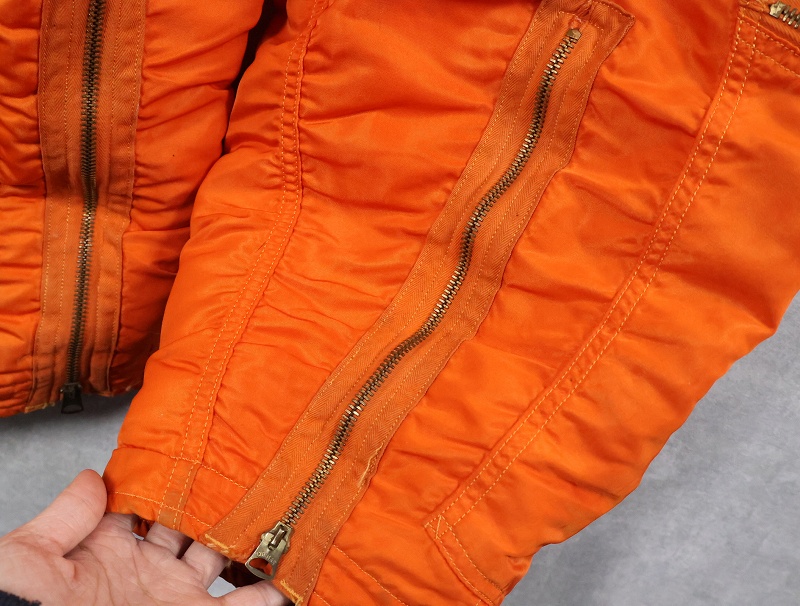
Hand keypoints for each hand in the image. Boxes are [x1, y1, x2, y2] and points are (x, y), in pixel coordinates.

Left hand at [0, 470, 289, 604]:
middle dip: (222, 505)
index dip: (176, 481)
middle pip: (196, 528)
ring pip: (225, 562)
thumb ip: (67, 515)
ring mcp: (176, 598)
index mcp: (110, 549)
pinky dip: (268, 596)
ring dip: (252, 543)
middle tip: (253, 476)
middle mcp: (149, 572)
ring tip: (281, 517)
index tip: (206, 450)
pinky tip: (286, 576)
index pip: (150, 505)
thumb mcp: (30, 556)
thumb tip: (94, 476)